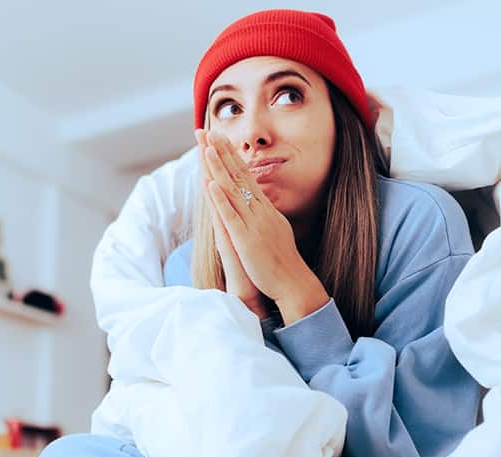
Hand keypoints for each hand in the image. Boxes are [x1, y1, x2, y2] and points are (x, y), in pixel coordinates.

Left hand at [198, 129, 328, 323]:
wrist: (293, 282)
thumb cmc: (282, 261)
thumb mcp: (274, 230)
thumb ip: (265, 216)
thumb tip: (260, 204)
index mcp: (264, 208)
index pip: (245, 175)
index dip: (231, 155)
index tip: (219, 138)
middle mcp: (259, 210)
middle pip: (237, 175)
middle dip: (222, 152)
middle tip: (207, 130)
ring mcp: (252, 223)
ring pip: (233, 190)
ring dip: (219, 167)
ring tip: (207, 147)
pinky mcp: (245, 238)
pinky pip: (231, 215)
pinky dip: (221, 199)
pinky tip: (211, 184)